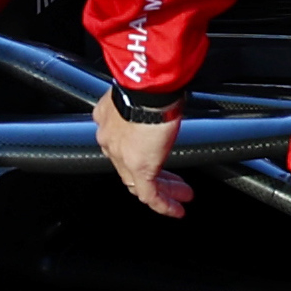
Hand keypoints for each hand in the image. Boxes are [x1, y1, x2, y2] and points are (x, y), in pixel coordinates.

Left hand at [90, 90, 193, 216]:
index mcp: (108, 119)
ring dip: (164, 188)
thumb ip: (145, 102)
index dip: (138, 151)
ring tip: (182, 194)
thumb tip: (162, 101)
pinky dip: (164, 204)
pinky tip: (177, 209)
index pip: (120, 145)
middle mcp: (109, 140)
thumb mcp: (141, 92)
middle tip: (172, 180)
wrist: (147, 86)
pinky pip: (150, 195)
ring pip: (139, 182)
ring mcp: (121, 156)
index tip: (153, 151)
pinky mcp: (139, 167)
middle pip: (128, 167)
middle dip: (153, 173)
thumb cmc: (147, 81)